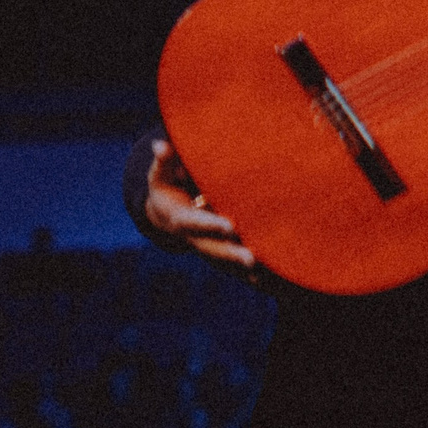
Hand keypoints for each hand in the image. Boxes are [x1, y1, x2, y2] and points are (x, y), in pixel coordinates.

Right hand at [143, 139, 254, 272]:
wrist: (164, 214)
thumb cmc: (166, 186)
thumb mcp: (161, 174)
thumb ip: (164, 161)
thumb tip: (160, 145)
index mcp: (179, 217)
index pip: (195, 222)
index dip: (210, 224)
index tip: (230, 225)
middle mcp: (193, 238)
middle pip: (212, 249)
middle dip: (230, 254)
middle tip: (252, 259)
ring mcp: (205, 247)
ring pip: (223, 262)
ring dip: (242, 269)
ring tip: (264, 275)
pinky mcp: (216, 253)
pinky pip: (231, 267)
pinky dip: (247, 276)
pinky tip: (267, 283)